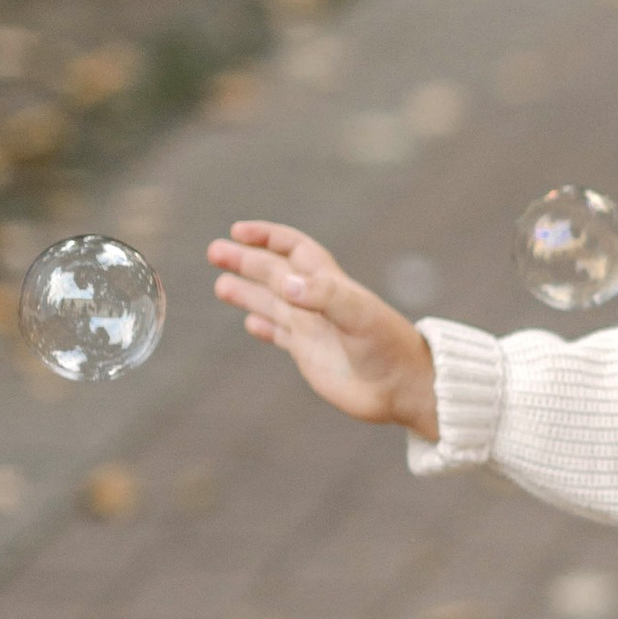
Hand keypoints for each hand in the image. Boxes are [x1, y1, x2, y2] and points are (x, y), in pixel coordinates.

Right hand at [207, 220, 438, 440]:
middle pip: (274, 273)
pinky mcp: (310, 355)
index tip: (238, 231)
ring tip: (221, 285)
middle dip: (246, 260)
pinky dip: (265, 328)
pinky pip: (282, 335)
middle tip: (214, 251)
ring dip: (247, 292)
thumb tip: (285, 282)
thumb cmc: (387, 346)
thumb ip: (323, 296)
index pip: (294, 249)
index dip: (268, 237)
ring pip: (272, 303)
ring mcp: (312, 328)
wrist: (403, 387)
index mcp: (329, 284)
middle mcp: (316, 302)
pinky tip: (251, 323)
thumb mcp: (358, 315)